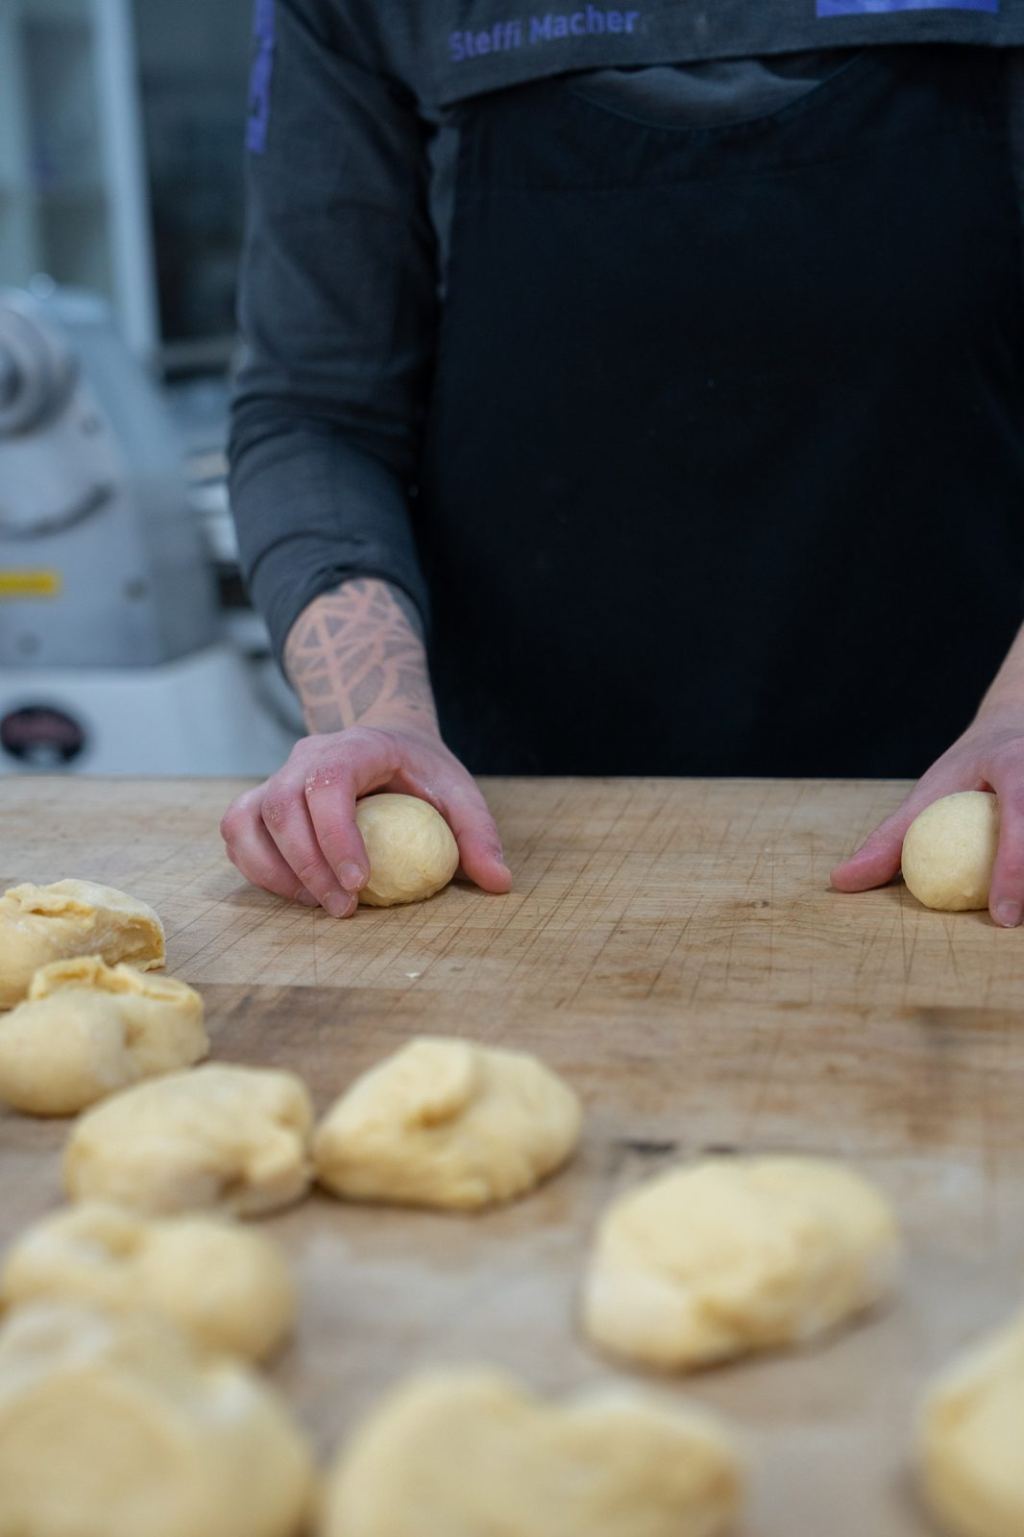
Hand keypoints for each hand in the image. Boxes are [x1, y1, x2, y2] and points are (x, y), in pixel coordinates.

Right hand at [220, 725, 512, 916]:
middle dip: (308, 865)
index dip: (336, 834)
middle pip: (282, 805)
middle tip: (344, 909)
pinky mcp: (260, 802)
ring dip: (277, 872)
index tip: (360, 882)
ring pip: (248, 820)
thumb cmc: (421, 772)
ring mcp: (277, 777)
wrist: (385, 742)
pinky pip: (240, 835)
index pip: (329, 781)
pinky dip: (258, 870)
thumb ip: (478, 834)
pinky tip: (297, 895)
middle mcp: (305, 757)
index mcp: (355, 746)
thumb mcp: (458, 792)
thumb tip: (499, 882)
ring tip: (320, 906)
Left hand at [830, 705, 1023, 925]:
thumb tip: (842, 882)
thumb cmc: (974, 765)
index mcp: (1017, 763)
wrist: (1023, 723)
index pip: (1023, 813)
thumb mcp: (931, 790)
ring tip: (1023, 908)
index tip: (1003, 916)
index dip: (1016, 868)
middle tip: (1015, 921)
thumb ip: (893, 838)